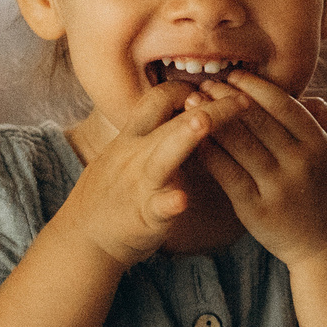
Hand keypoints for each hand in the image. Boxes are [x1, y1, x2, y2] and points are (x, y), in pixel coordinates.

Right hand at [59, 80, 247, 265]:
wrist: (84, 237)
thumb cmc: (115, 191)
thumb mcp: (129, 153)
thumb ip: (157, 132)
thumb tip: (191, 106)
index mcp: (133, 136)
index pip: (159, 99)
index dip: (188, 89)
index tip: (216, 90)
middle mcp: (135, 154)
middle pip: (170, 121)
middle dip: (207, 107)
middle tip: (241, 98)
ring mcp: (139, 184)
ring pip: (163, 157)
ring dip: (184, 137)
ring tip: (206, 122)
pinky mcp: (143, 217)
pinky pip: (157, 207)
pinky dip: (169, 202)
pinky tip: (182, 200)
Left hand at [195, 74, 326, 268]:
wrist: (326, 247)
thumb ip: (324, 122)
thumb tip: (305, 93)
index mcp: (319, 145)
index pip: (283, 104)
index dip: (255, 86)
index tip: (234, 75)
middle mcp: (300, 164)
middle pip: (256, 120)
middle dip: (226, 98)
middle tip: (204, 83)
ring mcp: (278, 188)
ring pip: (238, 143)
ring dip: (210, 119)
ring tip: (191, 104)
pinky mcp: (255, 209)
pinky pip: (226, 173)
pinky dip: (208, 152)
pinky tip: (193, 139)